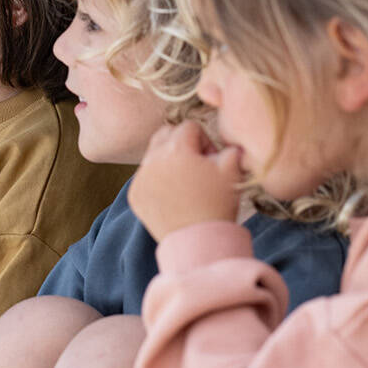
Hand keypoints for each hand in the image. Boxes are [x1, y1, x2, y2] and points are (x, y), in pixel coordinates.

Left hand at [128, 121, 242, 243]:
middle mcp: (153, 159)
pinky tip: (173, 196)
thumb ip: (230, 146)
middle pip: (165, 134)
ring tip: (185, 182)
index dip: (204, 141)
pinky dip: (157, 181)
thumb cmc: (218, 203)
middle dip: (182, 143)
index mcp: (177, 148)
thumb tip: (224, 143)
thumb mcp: (233, 169)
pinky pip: (144, 177)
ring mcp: (141, 178)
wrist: (200, 241)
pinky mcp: (135, 195)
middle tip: (196, 166)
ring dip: (168, 161)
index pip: (190, 126)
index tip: (211, 160)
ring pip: (153, 155)